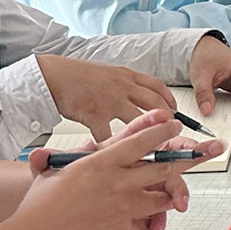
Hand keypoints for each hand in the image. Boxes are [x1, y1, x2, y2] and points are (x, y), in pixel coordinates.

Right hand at [6, 112, 215, 229]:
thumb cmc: (37, 209)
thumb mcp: (56, 170)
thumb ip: (81, 155)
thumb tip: (95, 144)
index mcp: (100, 162)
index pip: (141, 139)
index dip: (162, 129)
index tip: (175, 123)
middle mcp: (117, 183)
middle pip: (165, 166)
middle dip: (193, 156)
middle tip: (212, 148)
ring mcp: (123, 209)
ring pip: (162, 197)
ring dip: (172, 195)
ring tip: (179, 195)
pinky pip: (146, 224)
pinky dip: (147, 223)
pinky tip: (143, 226)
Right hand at [36, 54, 174, 141]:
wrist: (54, 75)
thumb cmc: (78, 76)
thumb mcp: (108, 73)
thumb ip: (125, 84)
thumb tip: (140, 94)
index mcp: (127, 76)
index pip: (158, 87)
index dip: (170, 101)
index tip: (176, 113)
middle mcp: (123, 87)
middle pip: (156, 104)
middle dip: (167, 121)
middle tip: (171, 135)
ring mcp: (111, 101)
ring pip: (138, 121)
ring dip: (146, 136)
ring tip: (151, 150)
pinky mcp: (95, 115)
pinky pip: (108, 136)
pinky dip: (111, 148)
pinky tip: (113, 156)